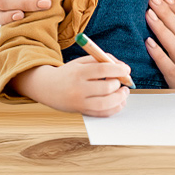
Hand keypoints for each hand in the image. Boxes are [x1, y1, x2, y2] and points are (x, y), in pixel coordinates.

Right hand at [14, 57, 130, 116]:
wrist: (47, 87)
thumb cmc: (70, 72)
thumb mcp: (82, 62)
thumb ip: (102, 60)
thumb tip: (123, 67)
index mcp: (78, 72)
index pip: (103, 70)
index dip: (118, 69)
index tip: (126, 70)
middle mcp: (78, 88)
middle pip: (106, 88)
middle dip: (118, 83)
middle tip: (121, 80)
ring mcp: (79, 102)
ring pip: (105, 104)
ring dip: (120, 98)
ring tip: (123, 91)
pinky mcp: (81, 111)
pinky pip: (102, 114)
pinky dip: (114, 109)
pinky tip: (119, 102)